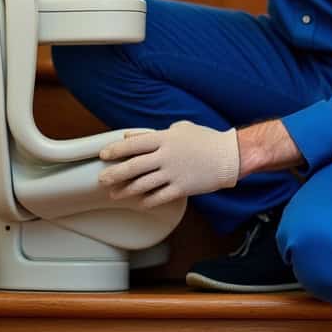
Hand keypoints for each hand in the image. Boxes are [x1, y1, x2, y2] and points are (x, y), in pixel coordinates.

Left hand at [98, 120, 239, 207]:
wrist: (230, 156)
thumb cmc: (205, 139)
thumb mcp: (180, 128)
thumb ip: (153, 133)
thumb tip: (131, 136)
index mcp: (164, 138)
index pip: (134, 144)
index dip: (116, 149)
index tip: (103, 154)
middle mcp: (166, 156)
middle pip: (133, 166)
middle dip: (114, 174)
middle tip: (102, 179)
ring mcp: (173, 173)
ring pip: (142, 184)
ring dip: (126, 190)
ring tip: (115, 194)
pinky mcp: (182, 188)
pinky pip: (159, 197)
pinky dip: (147, 201)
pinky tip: (140, 203)